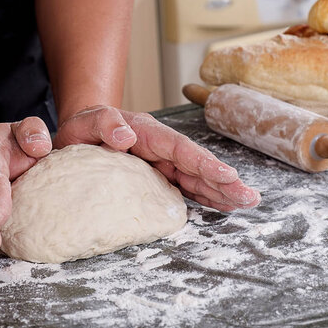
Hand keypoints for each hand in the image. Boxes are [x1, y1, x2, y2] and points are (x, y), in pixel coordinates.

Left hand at [54, 106, 260, 210]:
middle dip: (224, 181)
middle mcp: (160, 148)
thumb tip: (126, 136)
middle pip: (196, 165)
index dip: (204, 163)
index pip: (180, 148)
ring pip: (196, 178)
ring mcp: (162, 163)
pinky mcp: (159, 177)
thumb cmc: (82, 128)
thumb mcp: (85, 122)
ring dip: (222, 190)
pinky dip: (205, 196)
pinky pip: (186, 186)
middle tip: (250, 197)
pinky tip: (224, 205)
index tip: (227, 175)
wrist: (78, 135)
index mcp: (147, 133)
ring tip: (246, 203)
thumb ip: (104, 123)